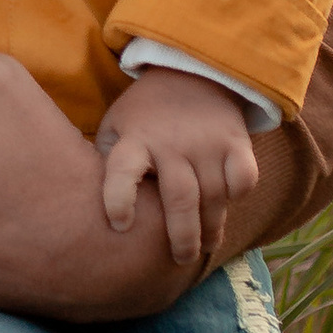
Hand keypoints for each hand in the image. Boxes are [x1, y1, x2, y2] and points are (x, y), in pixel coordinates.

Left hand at [95, 71, 260, 270]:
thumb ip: (106, 160)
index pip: (122, 170)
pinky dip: (237, 197)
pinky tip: (227, 206)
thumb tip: (89, 205)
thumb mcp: (116, 126)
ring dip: (210, 228)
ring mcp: (206, 142)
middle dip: (181, 237)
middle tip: (181, 259)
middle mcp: (171, 143)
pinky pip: (243, 179)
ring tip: (203, 247)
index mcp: (135, 139)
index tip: (120, 225)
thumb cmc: (145, 113)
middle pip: (180, 198)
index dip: (119, 199)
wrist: (192, 73)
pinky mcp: (236, 142)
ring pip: (213, 197)